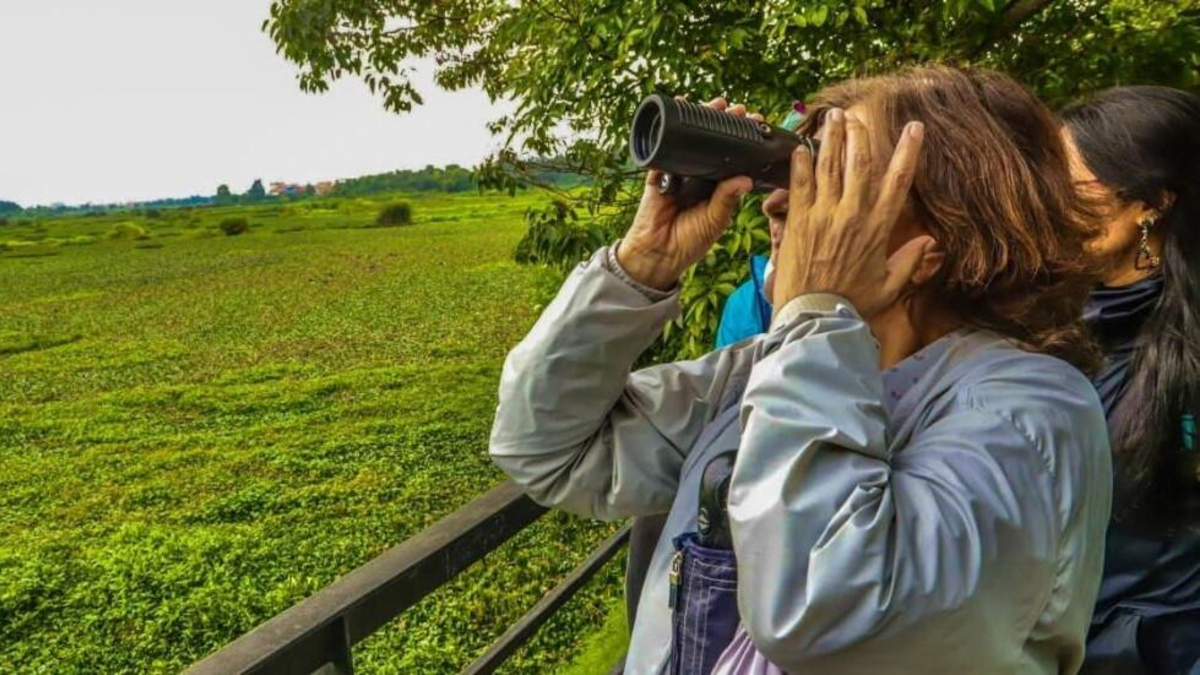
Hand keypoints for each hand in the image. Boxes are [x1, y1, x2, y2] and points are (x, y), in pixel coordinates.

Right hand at [617, 98, 756, 290]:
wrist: (658, 254)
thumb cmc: (688, 242)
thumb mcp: (715, 219)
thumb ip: (727, 198)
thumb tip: (745, 179)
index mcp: (716, 188)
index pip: (732, 159)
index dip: (743, 143)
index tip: (755, 125)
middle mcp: (699, 177)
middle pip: (712, 145)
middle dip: (725, 125)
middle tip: (739, 110)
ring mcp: (678, 173)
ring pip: (691, 142)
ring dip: (701, 121)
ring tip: (718, 104)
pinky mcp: (658, 173)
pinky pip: (664, 148)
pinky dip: (669, 130)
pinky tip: (679, 110)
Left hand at [772, 108, 933, 316]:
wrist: (814, 315)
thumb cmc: (851, 304)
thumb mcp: (888, 287)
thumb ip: (908, 261)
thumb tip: (928, 242)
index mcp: (878, 228)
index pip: (898, 181)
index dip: (908, 151)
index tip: (914, 128)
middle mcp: (852, 214)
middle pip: (860, 164)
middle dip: (860, 135)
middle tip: (856, 117)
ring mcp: (823, 215)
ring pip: (830, 166)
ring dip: (831, 138)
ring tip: (832, 118)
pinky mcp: (798, 220)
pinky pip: (799, 184)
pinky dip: (800, 163)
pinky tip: (801, 147)